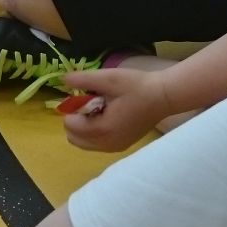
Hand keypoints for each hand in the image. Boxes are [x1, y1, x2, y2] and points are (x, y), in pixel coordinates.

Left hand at [58, 67, 175, 151]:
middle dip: (76, 119)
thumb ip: (83, 79)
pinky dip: (94, 131)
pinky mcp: (121, 146)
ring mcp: (114, 148)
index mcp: (102, 130)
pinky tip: (109, 115)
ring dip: (85, 126)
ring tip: (101, 108)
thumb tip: (62, 79)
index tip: (87, 95)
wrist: (164, 97)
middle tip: (92, 101)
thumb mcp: (108, 78)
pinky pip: (96, 144)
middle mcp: (106, 145)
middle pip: (73, 138)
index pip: (70, 125)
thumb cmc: (137, 86)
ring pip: (84, 142)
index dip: (74, 108)